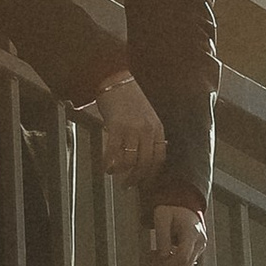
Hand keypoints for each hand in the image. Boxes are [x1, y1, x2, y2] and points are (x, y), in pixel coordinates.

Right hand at [94, 72, 165, 186]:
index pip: (159, 157)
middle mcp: (148, 129)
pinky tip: (106, 166)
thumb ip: (148, 134)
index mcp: (157, 127)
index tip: (144, 180)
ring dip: (122, 172)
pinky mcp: (117, 127)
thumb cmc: (128, 97)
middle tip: (127, 184)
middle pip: (146, 163)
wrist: (116, 81)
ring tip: (114, 173)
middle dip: (136, 178)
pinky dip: (110, 163)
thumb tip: (144, 155)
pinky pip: (114, 153)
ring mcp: (133, 129)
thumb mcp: (146, 116)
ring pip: (130, 161)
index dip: (151, 172)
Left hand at [148, 200, 207, 265]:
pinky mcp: (197, 251)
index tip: (152, 261)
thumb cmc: (171, 210)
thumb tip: (163, 256)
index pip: (182, 258)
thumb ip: (162, 237)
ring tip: (153, 257)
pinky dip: (172, 264)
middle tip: (150, 260)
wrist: (183, 206)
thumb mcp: (162, 218)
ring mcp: (200, 248)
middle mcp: (199, 242)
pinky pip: (184, 264)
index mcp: (192, 232)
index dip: (166, 264)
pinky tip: (161, 256)